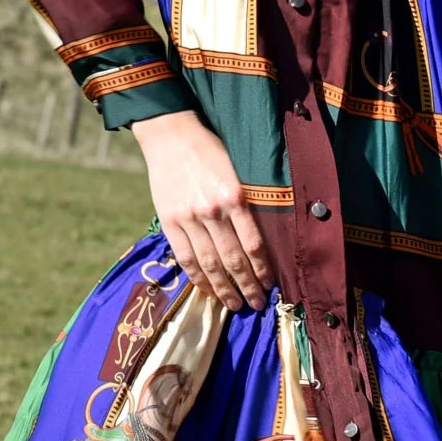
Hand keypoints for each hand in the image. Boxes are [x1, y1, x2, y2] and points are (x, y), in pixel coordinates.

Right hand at [131, 110, 276, 310]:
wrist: (170, 135)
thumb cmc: (210, 150)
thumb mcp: (237, 171)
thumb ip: (246, 203)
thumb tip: (261, 239)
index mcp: (234, 196)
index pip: (254, 244)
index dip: (263, 269)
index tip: (272, 285)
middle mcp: (212, 211)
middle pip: (233, 260)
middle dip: (247, 286)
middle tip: (258, 305)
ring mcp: (189, 218)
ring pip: (209, 264)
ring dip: (224, 289)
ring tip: (235, 305)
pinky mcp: (170, 221)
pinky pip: (185, 258)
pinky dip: (198, 278)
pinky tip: (209, 290)